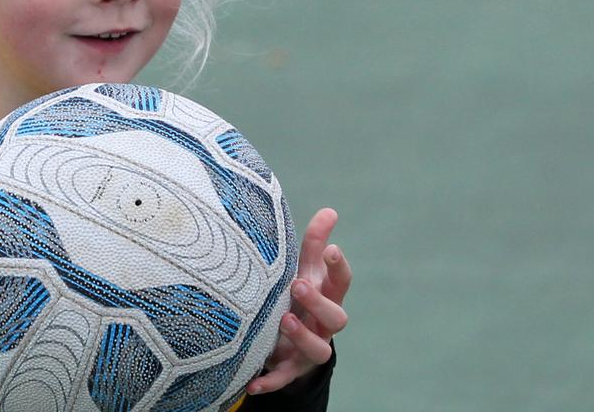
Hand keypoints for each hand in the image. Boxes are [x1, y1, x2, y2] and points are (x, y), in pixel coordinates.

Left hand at [247, 207, 350, 394]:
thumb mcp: (305, 270)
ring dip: (303, 336)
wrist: (292, 342)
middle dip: (319, 301)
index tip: (331, 250)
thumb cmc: (298, 296)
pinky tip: (252, 383)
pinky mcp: (291, 369)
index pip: (342, 282)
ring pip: (319, 349)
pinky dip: (270, 381)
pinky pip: (284, 378)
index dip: (339, 266)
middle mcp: (324, 324)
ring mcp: (310, 348)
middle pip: (337, 317)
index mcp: (328, 295)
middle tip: (298, 284)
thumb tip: (330, 210)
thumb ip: (314, 243)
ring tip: (284, 320)